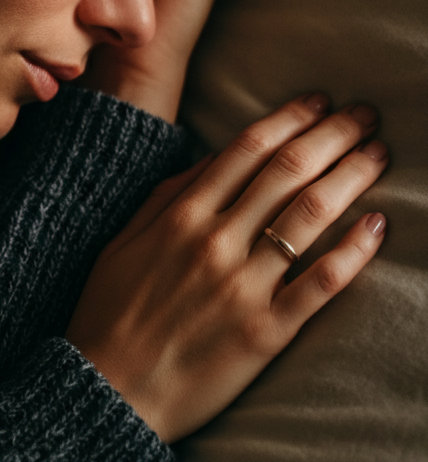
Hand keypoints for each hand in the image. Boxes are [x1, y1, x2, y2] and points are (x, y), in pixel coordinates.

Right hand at [65, 94, 387, 441]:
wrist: (108, 387)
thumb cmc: (109, 309)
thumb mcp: (124, 238)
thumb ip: (167, 195)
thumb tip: (210, 158)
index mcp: (180, 214)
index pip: (246, 150)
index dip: (289, 118)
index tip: (319, 99)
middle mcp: (215, 240)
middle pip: (286, 173)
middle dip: (333, 136)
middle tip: (365, 115)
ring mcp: (242, 286)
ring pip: (309, 217)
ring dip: (351, 178)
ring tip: (378, 156)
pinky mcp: (265, 331)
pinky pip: (321, 284)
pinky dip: (354, 251)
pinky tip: (377, 226)